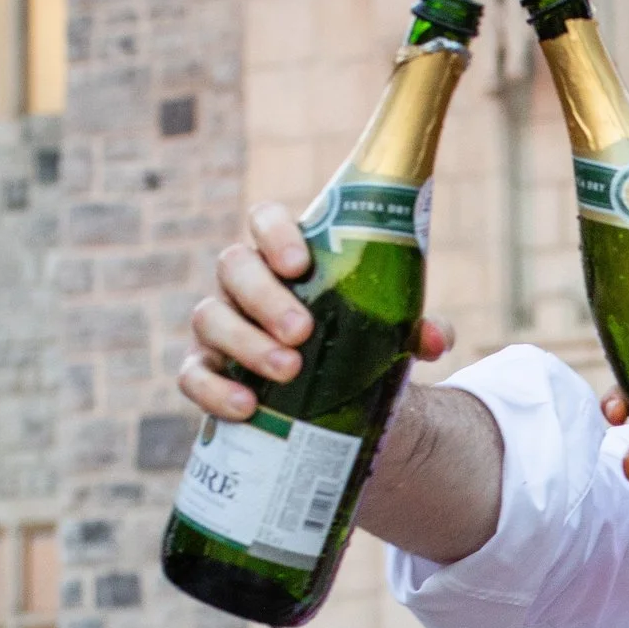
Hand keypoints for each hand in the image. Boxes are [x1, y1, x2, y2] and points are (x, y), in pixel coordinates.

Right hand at [176, 201, 455, 421]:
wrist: (331, 400)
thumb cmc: (354, 343)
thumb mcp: (387, 332)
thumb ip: (414, 326)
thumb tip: (436, 338)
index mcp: (284, 257)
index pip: (264, 220)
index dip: (275, 234)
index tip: (299, 264)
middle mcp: (243, 284)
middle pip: (233, 267)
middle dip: (266, 298)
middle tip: (302, 331)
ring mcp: (218, 326)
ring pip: (209, 318)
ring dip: (247, 343)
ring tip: (290, 370)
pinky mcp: (203, 371)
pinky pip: (192, 376)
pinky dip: (215, 391)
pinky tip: (248, 407)